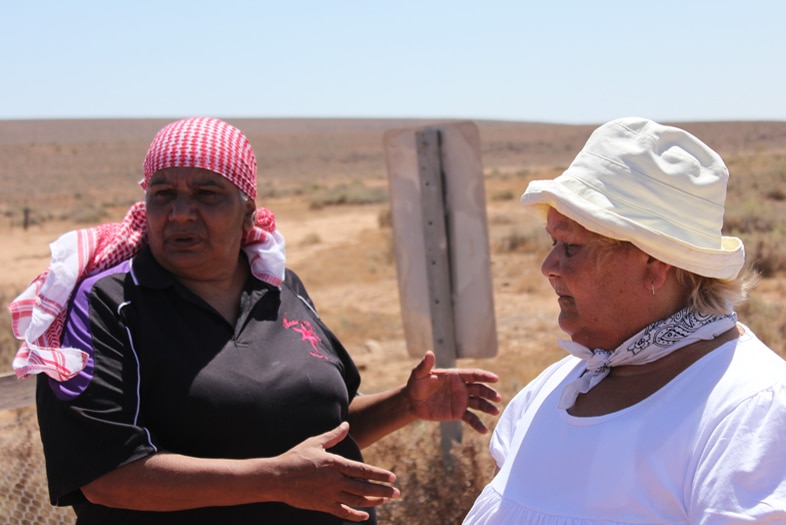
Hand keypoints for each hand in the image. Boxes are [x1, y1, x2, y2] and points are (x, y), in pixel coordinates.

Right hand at [273, 422, 398, 521]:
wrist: (276, 478)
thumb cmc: (295, 457)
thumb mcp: (315, 443)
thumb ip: (333, 436)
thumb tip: (346, 425)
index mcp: (335, 464)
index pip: (363, 470)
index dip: (379, 474)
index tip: (392, 477)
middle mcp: (335, 481)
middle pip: (365, 488)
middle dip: (383, 491)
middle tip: (397, 493)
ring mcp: (329, 495)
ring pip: (357, 501)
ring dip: (373, 501)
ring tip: (385, 500)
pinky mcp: (322, 505)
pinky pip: (343, 512)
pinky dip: (355, 515)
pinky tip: (365, 516)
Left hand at [405, 351, 500, 432]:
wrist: (413, 402)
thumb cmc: (416, 385)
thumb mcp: (419, 374)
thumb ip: (425, 365)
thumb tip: (429, 353)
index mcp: (455, 376)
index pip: (473, 374)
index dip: (484, 376)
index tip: (495, 378)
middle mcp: (461, 388)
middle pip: (479, 389)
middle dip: (489, 393)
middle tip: (497, 398)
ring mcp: (461, 401)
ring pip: (478, 403)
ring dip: (488, 407)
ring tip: (495, 412)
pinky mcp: (458, 413)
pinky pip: (471, 418)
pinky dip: (478, 424)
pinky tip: (484, 431)